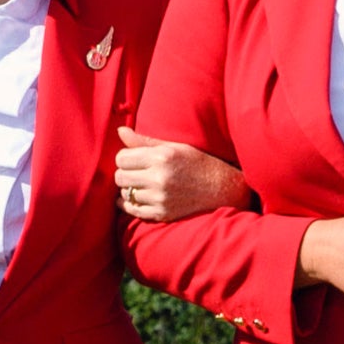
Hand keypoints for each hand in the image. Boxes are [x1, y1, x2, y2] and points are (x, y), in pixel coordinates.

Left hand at [113, 127, 246, 222]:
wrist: (223, 189)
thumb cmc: (198, 163)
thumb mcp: (175, 147)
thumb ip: (145, 141)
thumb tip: (120, 130)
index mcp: (162, 157)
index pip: (121, 158)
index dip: (125, 158)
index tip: (135, 159)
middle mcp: (159, 178)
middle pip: (120, 177)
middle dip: (125, 173)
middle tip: (137, 173)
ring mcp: (161, 198)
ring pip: (125, 194)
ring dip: (130, 189)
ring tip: (143, 185)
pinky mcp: (162, 213)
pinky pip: (132, 210)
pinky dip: (131, 204)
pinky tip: (140, 198)